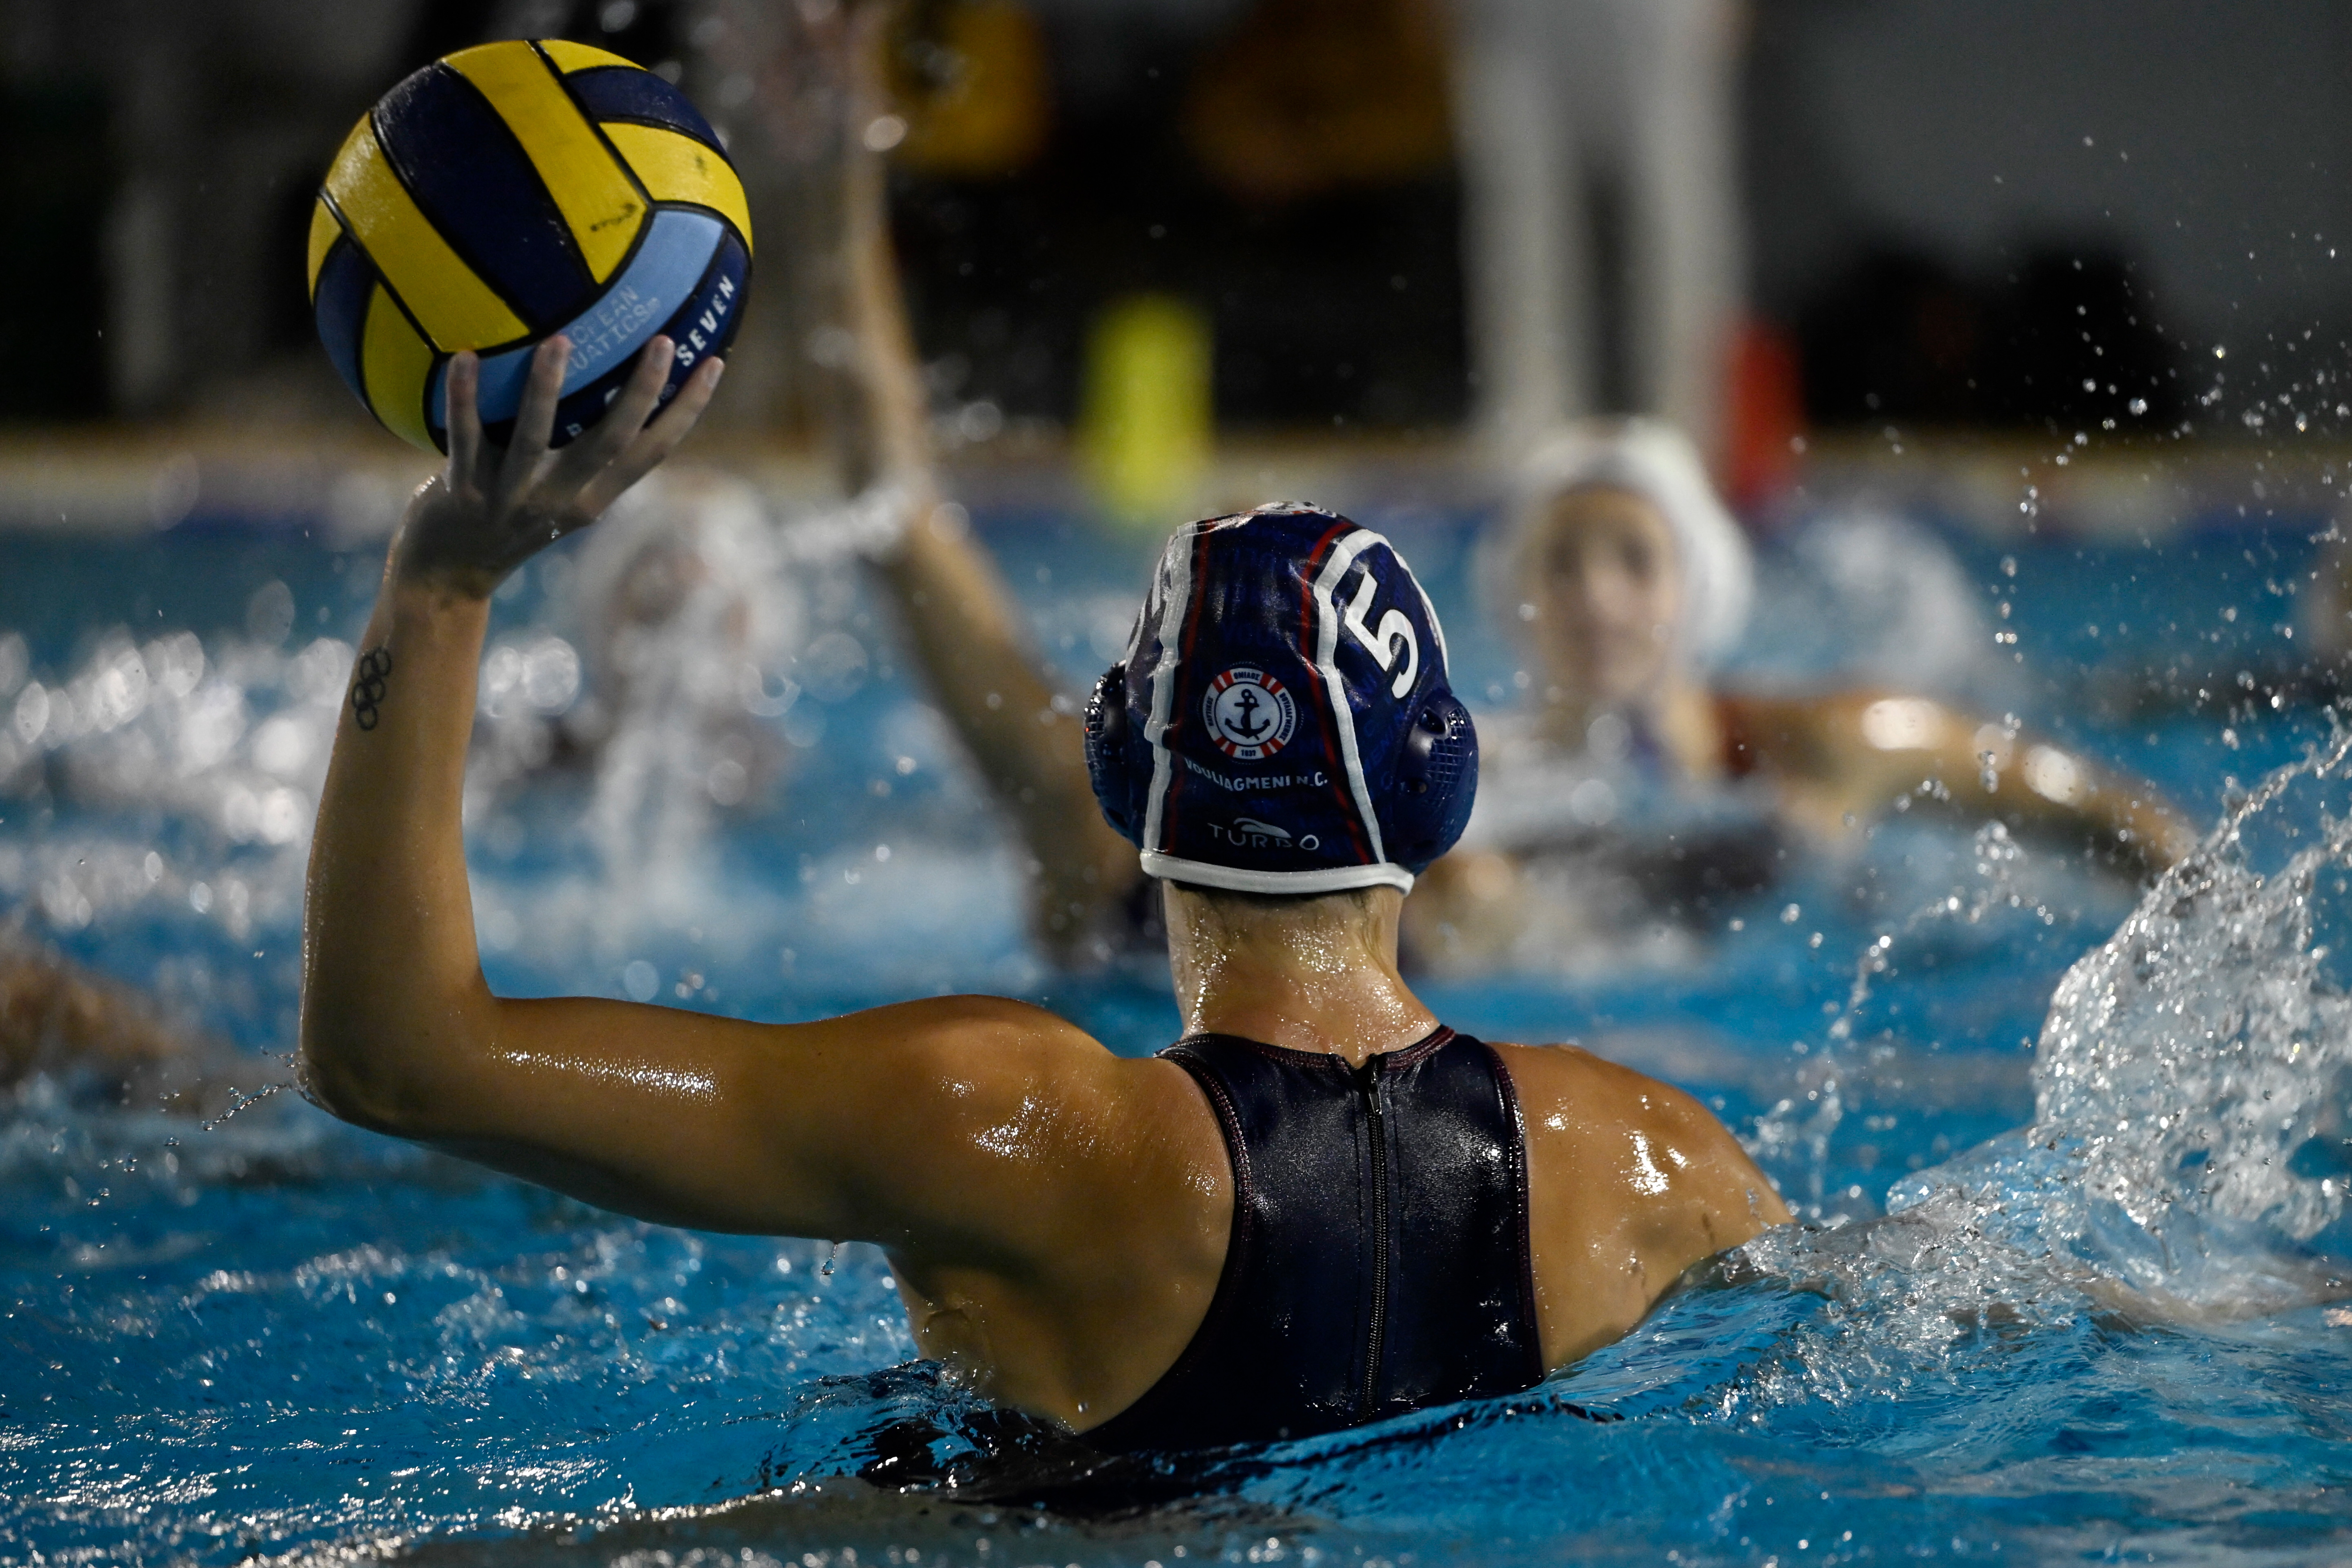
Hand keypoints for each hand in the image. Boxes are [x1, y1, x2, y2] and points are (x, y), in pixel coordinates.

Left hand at [390, 334, 723, 595]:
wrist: (448, 574)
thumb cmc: (504, 517)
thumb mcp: (555, 496)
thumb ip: (579, 453)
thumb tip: (603, 376)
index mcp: (592, 501)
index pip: (652, 452)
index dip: (686, 411)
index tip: (713, 364)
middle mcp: (559, 501)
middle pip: (610, 443)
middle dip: (640, 392)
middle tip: (663, 342)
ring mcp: (511, 498)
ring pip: (535, 438)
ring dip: (547, 388)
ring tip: (560, 340)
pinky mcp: (463, 493)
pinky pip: (465, 437)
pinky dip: (464, 398)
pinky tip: (465, 356)